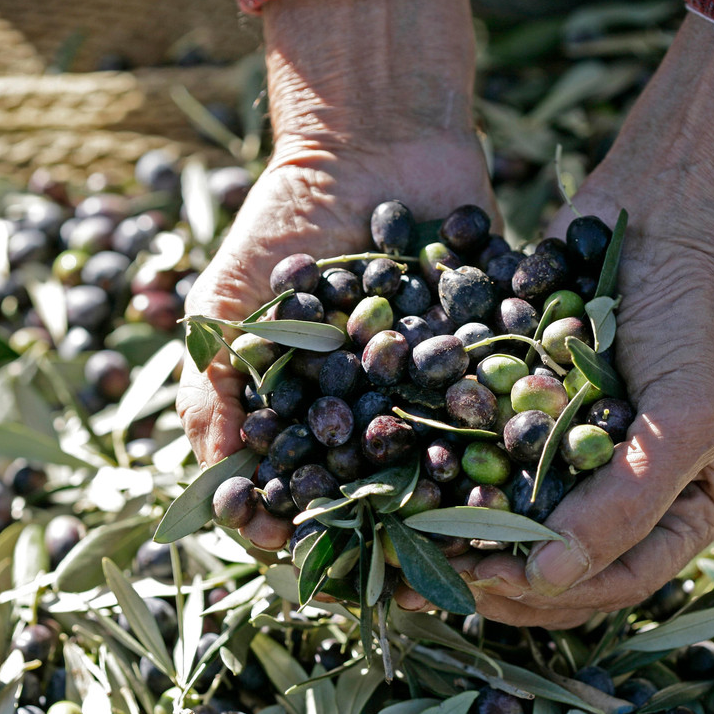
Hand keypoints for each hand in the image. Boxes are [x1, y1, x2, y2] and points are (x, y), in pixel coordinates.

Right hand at [176, 0, 495, 549]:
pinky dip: (491, 443)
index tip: (285, 545)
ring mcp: (423, 387)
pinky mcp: (480, 355)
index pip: (285, 482)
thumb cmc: (285, 219)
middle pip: (359, 488)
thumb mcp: (229, 298)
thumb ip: (216, 382)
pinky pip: (489, 409)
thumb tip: (220, 474)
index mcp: (299, 405)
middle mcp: (361, 408)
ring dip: (430, 508)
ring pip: (427, 463)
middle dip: (363, 532)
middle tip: (372, 572)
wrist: (371, 141)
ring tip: (439, 544)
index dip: (281, 520)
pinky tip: (498, 478)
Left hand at [394, 14, 713, 626]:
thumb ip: (628, 501)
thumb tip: (550, 577)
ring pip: (505, 516)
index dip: (547, 594)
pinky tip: (395, 481)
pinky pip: (480, 454)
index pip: (610, 581)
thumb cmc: (696, 316)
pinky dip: (443, 473)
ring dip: (452, 537)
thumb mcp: (683, 416)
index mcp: (675, 508)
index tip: (486, 583)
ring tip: (393, 545)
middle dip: (486, 576)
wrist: (665, 212)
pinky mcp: (522, 408)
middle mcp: (615, 491)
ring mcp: (565, 451)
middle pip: (548, 564)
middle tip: (419, 579)